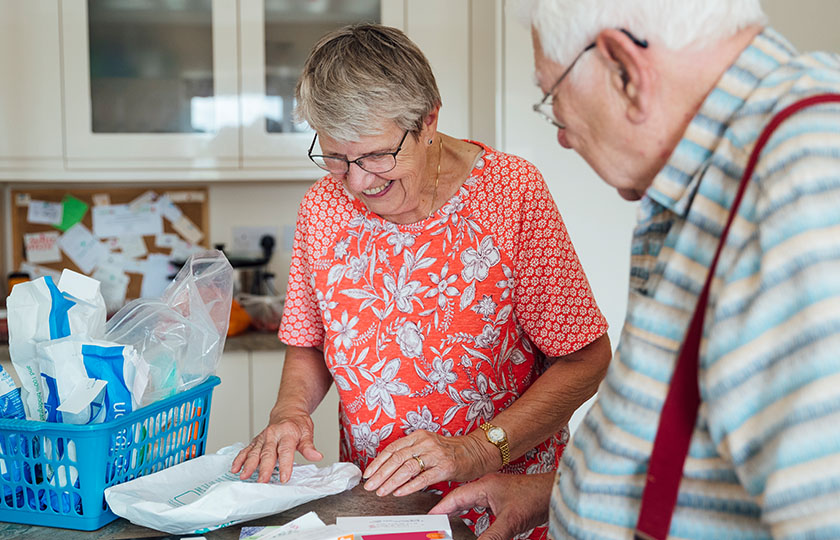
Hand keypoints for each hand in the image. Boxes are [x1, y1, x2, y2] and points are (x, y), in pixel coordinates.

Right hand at [230, 409, 322, 482]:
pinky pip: (246, 449)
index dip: (285, 465)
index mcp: (287, 433)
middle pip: (267, 453)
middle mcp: (273, 435)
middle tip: (262, 481)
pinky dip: (240, 459)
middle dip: (264, 468)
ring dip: (248, 464)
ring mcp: (263, 438)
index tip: (284, 478)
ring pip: (254, 451)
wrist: (288, 411)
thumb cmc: (297, 423)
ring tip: (244, 476)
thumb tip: (316, 456)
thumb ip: (309, 446)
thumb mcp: (307, 432)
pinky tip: (236, 468)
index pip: (285, 451)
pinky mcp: (256, 441)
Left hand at [362, 429, 494, 496]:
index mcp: (418, 436)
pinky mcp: (445, 467)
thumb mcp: (428, 444)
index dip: (378, 462)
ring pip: (407, 468)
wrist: (476, 451)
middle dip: (380, 474)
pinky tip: (399, 492)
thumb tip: (388, 466)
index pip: (392, 448)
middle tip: (370, 485)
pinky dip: (408, 486)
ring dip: (391, 481)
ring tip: (381, 491)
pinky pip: (423, 478)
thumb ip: (411, 451)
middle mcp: (426, 443)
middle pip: (397, 458)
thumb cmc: (451, 450)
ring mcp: (436, 454)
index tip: (368, 473)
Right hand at [429, 472, 553, 539]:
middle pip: (459, 500)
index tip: (428, 520)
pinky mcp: (504, 501)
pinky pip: (481, 507)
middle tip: (434, 525)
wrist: (555, 493)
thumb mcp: (509, 521)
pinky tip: (471, 522)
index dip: (440, 509)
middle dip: (446, 512)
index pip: (454, 497)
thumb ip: (491, 536)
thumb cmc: (535, 497)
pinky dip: (472, 515)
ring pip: (470, 503)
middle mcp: (487, 487)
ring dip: (459, 513)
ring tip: (447, 525)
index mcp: (483, 486)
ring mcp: (495, 494)